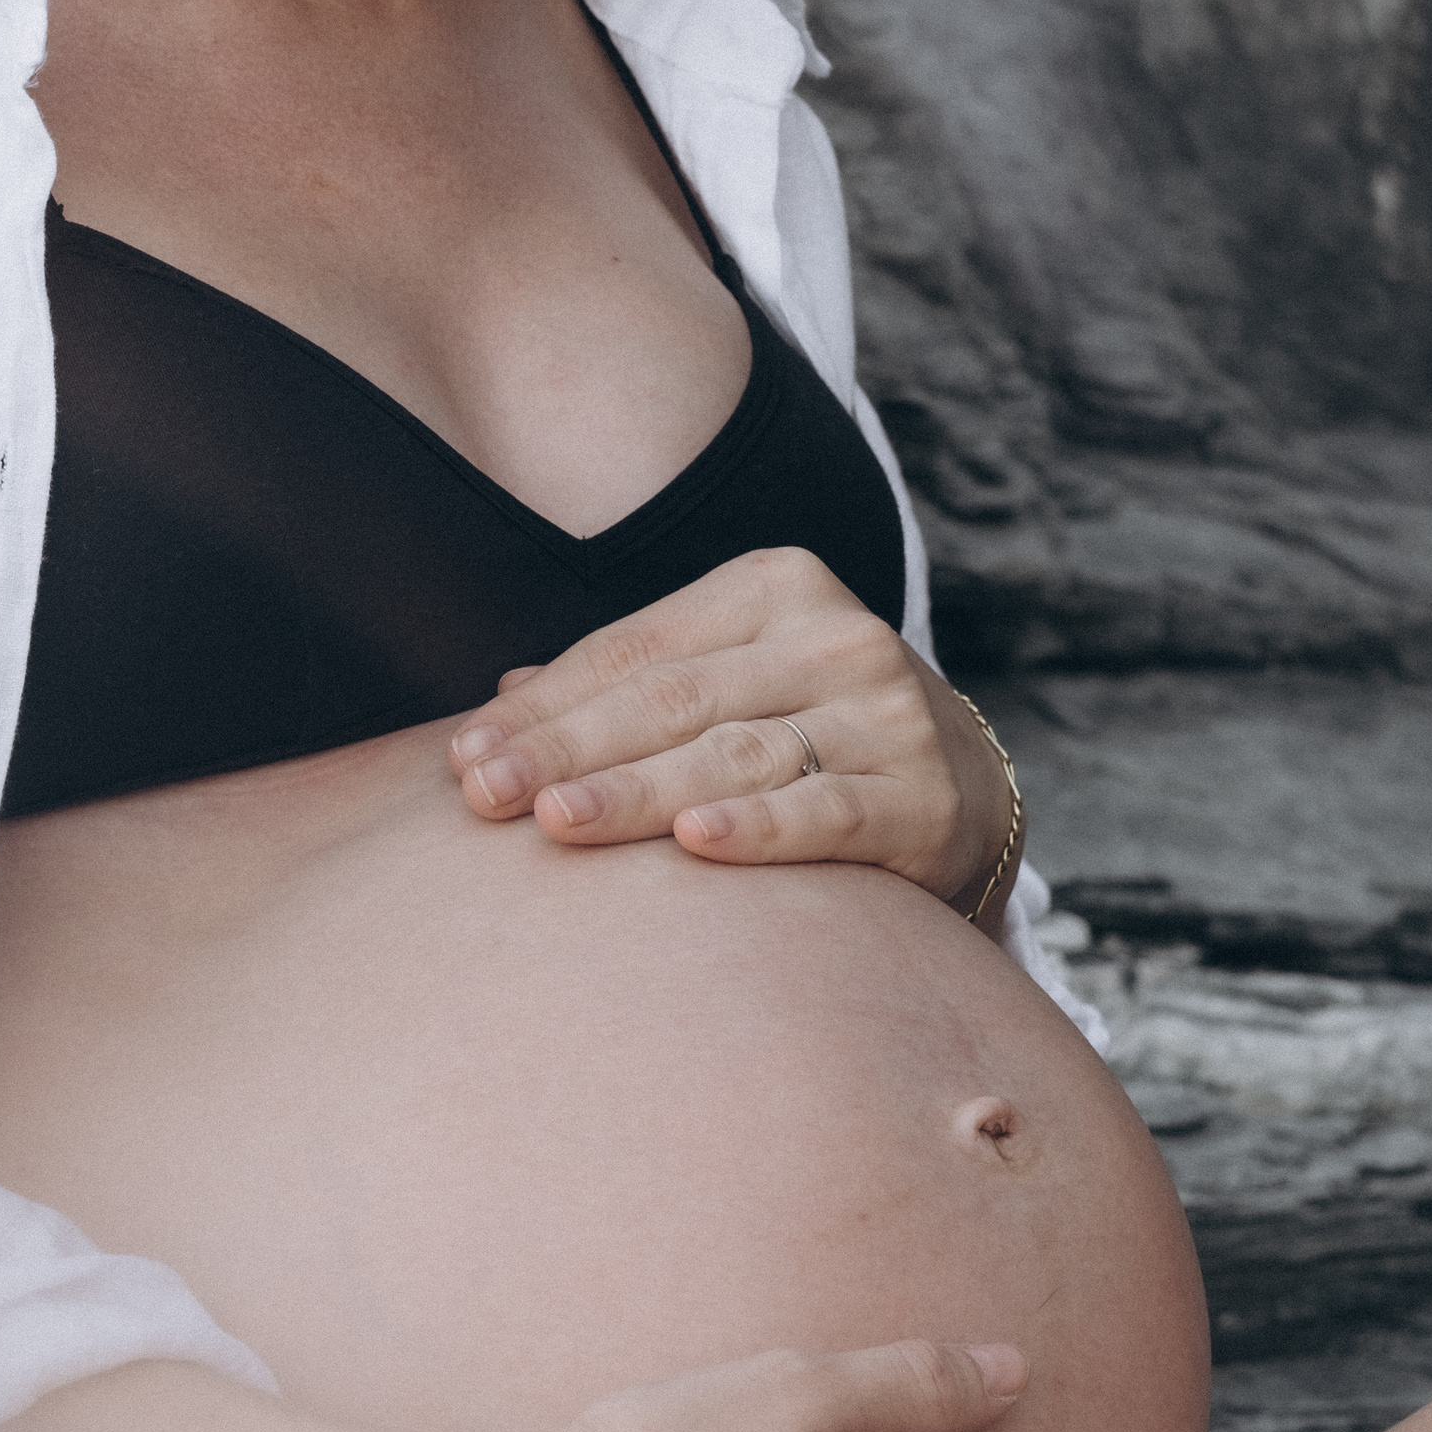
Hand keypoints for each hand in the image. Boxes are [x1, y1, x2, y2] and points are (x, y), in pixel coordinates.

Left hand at [449, 546, 1020, 926]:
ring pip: (735, 756)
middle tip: (483, 793)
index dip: (546, 705)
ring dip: (637, 792)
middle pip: (673, 699)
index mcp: (775, 587)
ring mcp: (885, 716)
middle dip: (567, 748)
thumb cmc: (811, 730)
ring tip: (555, 820)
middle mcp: (836, 636)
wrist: (966, 793)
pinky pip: (824, 812)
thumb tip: (501, 703)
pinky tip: (694, 844)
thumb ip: (630, 686)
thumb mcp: (730, 682)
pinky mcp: (922, 798)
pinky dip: (758, 829)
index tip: (464, 755)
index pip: (635, 650)